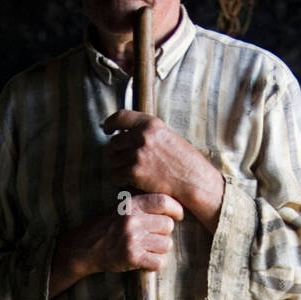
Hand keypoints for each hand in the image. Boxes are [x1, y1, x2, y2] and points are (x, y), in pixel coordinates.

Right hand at [49, 194, 183, 297]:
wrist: (85, 248)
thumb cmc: (107, 227)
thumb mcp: (122, 208)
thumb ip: (143, 205)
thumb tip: (175, 204)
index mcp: (131, 204)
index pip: (163, 201)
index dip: (176, 209)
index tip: (178, 215)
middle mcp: (132, 220)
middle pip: (168, 225)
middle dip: (164, 233)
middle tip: (152, 238)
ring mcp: (132, 239)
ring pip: (166, 244)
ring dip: (160, 249)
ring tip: (145, 249)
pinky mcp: (132, 257)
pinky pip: (159, 261)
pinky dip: (155, 263)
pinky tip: (145, 260)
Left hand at [103, 110, 223, 229]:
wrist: (194, 182)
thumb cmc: (185, 163)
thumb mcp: (168, 137)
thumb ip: (149, 134)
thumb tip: (128, 136)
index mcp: (151, 124)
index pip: (121, 117)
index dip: (110, 123)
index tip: (107, 128)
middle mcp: (142, 136)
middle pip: (114, 142)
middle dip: (115, 152)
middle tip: (123, 161)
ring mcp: (137, 154)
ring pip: (112, 160)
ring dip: (117, 167)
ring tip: (129, 173)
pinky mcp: (134, 172)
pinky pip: (115, 175)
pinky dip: (120, 180)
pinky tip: (129, 182)